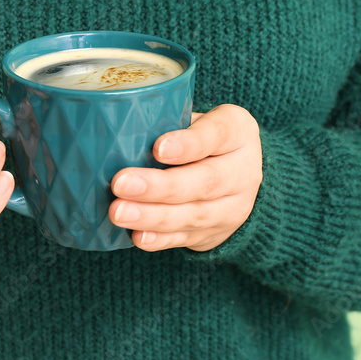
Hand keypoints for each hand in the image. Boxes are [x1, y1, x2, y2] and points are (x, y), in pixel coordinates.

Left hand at [108, 104, 261, 251]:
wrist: (235, 177)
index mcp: (238, 132)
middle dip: (160, 186)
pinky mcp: (216, 234)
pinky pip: (187, 238)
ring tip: (119, 212)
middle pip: (205, 182)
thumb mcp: (195, 120)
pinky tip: (138, 236)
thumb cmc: (200, 138)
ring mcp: (233, 208)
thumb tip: (117, 133)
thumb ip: (168, 123)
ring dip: (153, 216)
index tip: (158, 148)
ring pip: (194, 215)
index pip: (217, 134)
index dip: (189, 144)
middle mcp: (243, 171)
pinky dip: (161, 239)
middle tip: (120, 183)